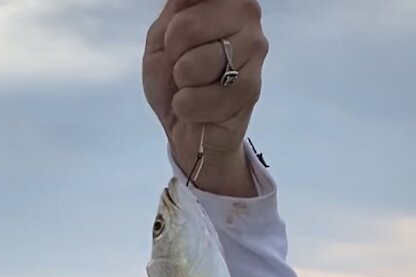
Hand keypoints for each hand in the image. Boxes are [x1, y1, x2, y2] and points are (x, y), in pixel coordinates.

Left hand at [143, 0, 267, 196]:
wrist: (186, 127)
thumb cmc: (174, 78)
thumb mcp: (161, 37)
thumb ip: (177, 9)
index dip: (173, 26)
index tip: (176, 39)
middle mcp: (248, 16)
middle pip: (185, 27)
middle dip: (172, 55)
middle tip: (183, 68)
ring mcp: (254, 50)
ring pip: (193, 64)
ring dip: (182, 83)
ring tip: (193, 87)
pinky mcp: (251, 87)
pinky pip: (201, 97)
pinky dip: (188, 107)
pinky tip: (200, 108)